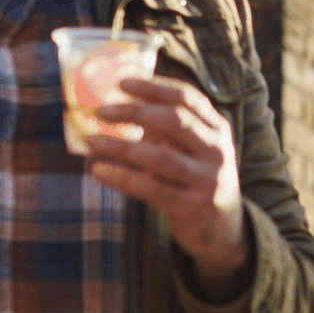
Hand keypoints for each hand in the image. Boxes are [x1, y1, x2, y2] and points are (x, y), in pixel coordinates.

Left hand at [88, 77, 248, 296]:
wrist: (222, 228)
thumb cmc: (196, 179)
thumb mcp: (192, 149)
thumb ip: (166, 128)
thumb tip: (117, 104)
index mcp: (218, 129)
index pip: (187, 98)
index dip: (154, 87)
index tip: (121, 84)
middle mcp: (217, 151)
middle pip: (175, 121)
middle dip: (134, 112)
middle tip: (100, 111)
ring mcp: (207, 180)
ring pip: (161, 157)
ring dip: (121, 147)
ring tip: (91, 141)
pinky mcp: (192, 206)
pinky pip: (151, 188)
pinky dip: (121, 177)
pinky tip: (98, 170)